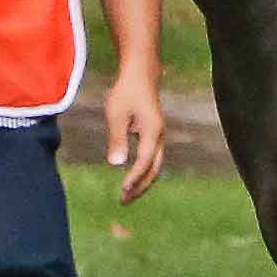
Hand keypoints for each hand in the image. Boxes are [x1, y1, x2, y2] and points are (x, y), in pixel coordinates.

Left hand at [100, 67, 166, 201]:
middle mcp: (160, 136)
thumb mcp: (117, 114)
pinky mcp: (154, 134)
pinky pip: (151, 159)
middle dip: (140, 187)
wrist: (140, 74)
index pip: (144, 162)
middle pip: (154, 169)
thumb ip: (117, 139)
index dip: (134, 178)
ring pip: (155, 165)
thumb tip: (117, 164)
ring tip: (126, 194)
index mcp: (153, 131)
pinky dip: (142, 171)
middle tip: (124, 201)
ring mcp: (159, 136)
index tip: (122, 190)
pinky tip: (130, 177)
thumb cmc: (126, 92)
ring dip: (142, 181)